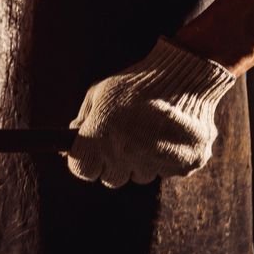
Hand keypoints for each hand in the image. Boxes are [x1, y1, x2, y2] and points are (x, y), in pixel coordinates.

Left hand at [67, 38, 235, 187]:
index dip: (85, 162)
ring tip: (149, 133)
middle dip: (113, 164)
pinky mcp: (186, 164)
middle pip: (111, 179)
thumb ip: (83, 121)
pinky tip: (170, 134)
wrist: (186, 74)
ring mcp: (158, 161)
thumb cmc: (135, 83)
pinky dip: (168, 158)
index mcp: (100, 137)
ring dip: (141, 162)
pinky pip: (168, 171)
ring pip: (141, 176)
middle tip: (122, 142)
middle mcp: (127, 154)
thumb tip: (67, 145)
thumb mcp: (99, 94)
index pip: (82, 169)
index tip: (91, 153)